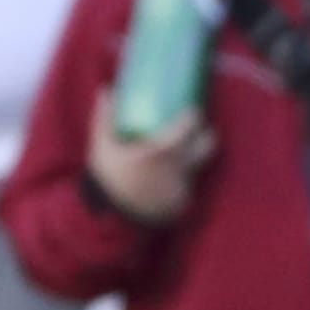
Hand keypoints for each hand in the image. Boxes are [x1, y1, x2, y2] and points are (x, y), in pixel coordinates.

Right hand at [86, 89, 213, 225]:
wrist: (113, 219)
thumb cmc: (108, 179)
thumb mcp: (102, 147)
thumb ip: (105, 118)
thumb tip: (105, 90)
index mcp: (162, 151)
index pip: (190, 125)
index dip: (194, 115)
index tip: (191, 110)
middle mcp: (179, 169)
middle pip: (207, 145)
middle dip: (205, 135)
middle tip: (195, 131)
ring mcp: (183, 187)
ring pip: (197, 166)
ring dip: (192, 159)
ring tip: (179, 154)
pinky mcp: (181, 204)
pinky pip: (188, 186)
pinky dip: (181, 181)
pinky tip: (169, 178)